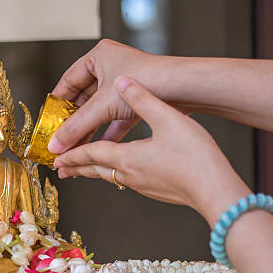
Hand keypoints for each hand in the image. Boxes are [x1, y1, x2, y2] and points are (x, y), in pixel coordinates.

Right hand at [48, 40, 161, 153]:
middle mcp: (111, 68)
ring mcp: (125, 86)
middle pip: (83, 99)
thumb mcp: (103, 106)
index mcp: (99, 56)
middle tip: (59, 139)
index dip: (57, 103)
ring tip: (74, 148)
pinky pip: (115, 119)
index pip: (68, 81)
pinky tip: (97, 148)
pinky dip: (106, 133)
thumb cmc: (148, 80)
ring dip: (88, 130)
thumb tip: (55, 144)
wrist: (185, 89)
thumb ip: (76, 127)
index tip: (47, 121)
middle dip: (72, 122)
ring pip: (99, 111)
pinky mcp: (137, 102)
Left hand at [54, 77, 250, 224]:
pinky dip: (114, 175)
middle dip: (76, 167)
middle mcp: (129, 175)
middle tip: (61, 169)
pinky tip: (122, 172)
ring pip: (110, 178)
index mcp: (127, 158)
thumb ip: (142, 99)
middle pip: (95, 171)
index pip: (91, 154)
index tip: (56, 157)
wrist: (216, 191)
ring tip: (83, 172)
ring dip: (94, 172)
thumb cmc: (194, 157)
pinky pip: (127, 181)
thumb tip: (122, 81)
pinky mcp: (156, 190)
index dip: (72, 153)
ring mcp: (143, 186)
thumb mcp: (167, 119)